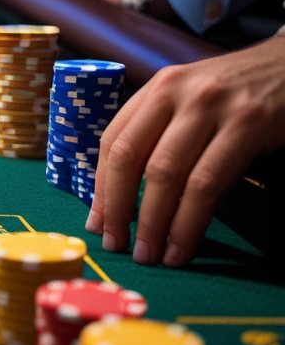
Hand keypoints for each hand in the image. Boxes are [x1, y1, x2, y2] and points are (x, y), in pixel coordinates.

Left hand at [86, 34, 284, 265]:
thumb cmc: (238, 93)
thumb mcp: (191, 100)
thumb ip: (160, 134)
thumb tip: (124, 195)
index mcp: (157, 89)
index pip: (114, 140)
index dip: (101, 187)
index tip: (96, 222)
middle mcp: (176, 92)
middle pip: (131, 158)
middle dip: (119, 208)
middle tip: (117, 245)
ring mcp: (211, 106)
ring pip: (166, 173)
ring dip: (154, 222)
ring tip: (151, 255)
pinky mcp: (247, 124)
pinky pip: (207, 182)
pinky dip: (190, 221)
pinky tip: (183, 245)